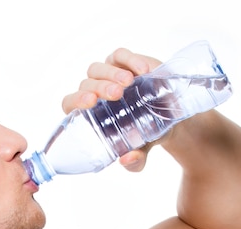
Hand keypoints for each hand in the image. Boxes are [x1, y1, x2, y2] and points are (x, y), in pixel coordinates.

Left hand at [61, 48, 162, 172]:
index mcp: (90, 115)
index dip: (76, 101)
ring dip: (110, 74)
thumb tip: (127, 159)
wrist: (170, 119)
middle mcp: (96, 94)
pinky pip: (120, 55)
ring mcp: (109, 76)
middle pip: (85, 85)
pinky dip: (130, 59)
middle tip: (117, 95)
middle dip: (98, 88)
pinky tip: (143, 70)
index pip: (70, 103)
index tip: (90, 104)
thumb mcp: (142, 152)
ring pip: (97, 68)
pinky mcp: (124, 63)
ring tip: (129, 83)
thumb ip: (135, 161)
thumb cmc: (146, 137)